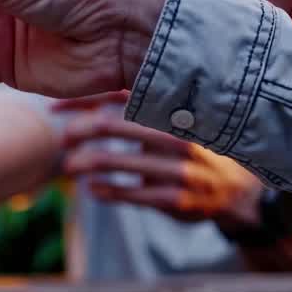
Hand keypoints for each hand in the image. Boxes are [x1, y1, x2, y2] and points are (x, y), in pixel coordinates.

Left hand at [61, 103, 262, 225]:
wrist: (239, 191)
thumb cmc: (190, 148)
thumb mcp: (171, 122)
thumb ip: (134, 106)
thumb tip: (78, 92)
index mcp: (171, 108)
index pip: (117, 95)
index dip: (81, 101)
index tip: (52, 109)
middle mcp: (175, 134)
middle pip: (113, 125)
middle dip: (80, 131)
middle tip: (62, 139)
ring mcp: (178, 168)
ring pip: (117, 162)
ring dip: (85, 164)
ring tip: (69, 168)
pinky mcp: (177, 199)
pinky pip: (131, 194)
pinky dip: (106, 191)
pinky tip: (93, 189)